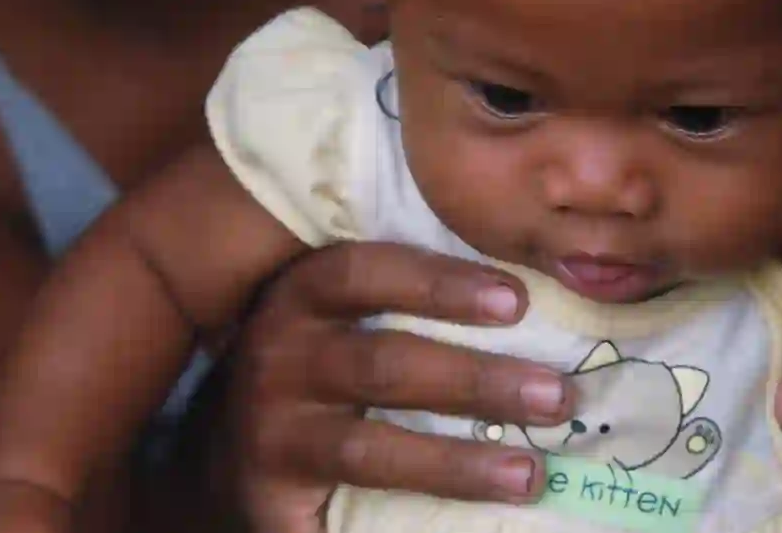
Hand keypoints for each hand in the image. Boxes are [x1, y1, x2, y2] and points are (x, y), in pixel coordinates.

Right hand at [211, 242, 574, 532]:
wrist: (224, 450)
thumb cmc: (315, 366)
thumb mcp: (340, 319)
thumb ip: (408, 305)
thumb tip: (535, 300)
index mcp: (303, 298)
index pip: (368, 275)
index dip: (441, 284)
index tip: (517, 300)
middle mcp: (280, 359)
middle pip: (385, 365)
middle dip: (478, 381)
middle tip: (556, 396)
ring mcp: (273, 435)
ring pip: (373, 449)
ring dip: (459, 463)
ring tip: (530, 474)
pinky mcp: (273, 501)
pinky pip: (349, 513)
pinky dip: (411, 521)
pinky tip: (473, 527)